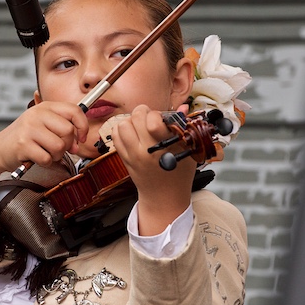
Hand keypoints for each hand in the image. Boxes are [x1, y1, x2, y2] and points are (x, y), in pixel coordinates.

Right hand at [0, 102, 87, 193]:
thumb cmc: (24, 137)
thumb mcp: (43, 124)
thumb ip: (63, 128)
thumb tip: (78, 143)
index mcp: (45, 107)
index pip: (74, 110)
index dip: (82, 126)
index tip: (82, 137)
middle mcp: (37, 115)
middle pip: (68, 131)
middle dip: (67, 144)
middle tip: (58, 148)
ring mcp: (29, 129)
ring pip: (59, 146)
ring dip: (56, 155)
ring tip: (46, 152)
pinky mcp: (23, 145)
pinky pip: (47, 158)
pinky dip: (45, 162)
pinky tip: (37, 157)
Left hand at [111, 105, 195, 235]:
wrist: (164, 197)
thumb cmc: (179, 173)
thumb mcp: (189, 150)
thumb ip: (184, 127)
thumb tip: (182, 107)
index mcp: (165, 148)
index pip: (153, 121)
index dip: (157, 114)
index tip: (161, 119)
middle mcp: (146, 151)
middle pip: (136, 117)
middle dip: (144, 112)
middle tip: (150, 119)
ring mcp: (133, 155)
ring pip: (122, 124)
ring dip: (131, 121)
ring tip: (140, 126)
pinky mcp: (124, 158)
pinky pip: (115, 135)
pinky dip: (121, 130)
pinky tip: (132, 133)